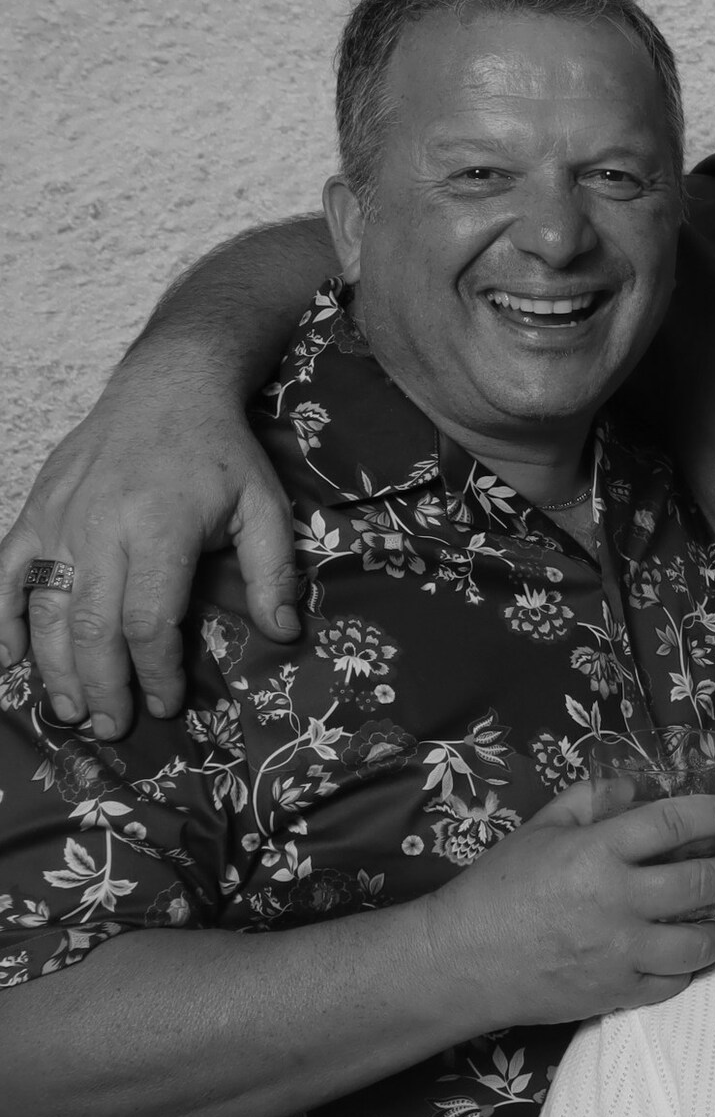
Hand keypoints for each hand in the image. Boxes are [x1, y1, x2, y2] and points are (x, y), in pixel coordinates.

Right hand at [0, 351, 299, 737]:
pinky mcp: (34, 513)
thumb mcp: (264, 506)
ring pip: (44, 609)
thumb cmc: (220, 453)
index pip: (148, 619)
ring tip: (71, 711)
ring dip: (53, 668)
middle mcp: (99, 527)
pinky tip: (6, 661)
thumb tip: (284, 634)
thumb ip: (273, 572)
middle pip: (90, 625)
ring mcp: (58, 520)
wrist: (167, 389)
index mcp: (158, 528)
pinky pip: (4, 573)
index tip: (167, 705)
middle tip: (113, 728)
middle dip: (101, 685)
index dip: (155, 670)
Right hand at [415, 778, 714, 1029]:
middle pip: (705, 881)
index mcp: (597, 852)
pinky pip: (674, 983)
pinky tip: (678, 953)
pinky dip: (686, 968)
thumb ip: (590, 800)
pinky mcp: (615, 993)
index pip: (677, 821)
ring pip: (701, 941)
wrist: (459, 962)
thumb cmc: (497, 890)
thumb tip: (637, 789)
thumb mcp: (539, 829)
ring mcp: (619, 952)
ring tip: (713, 918)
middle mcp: (616, 900)